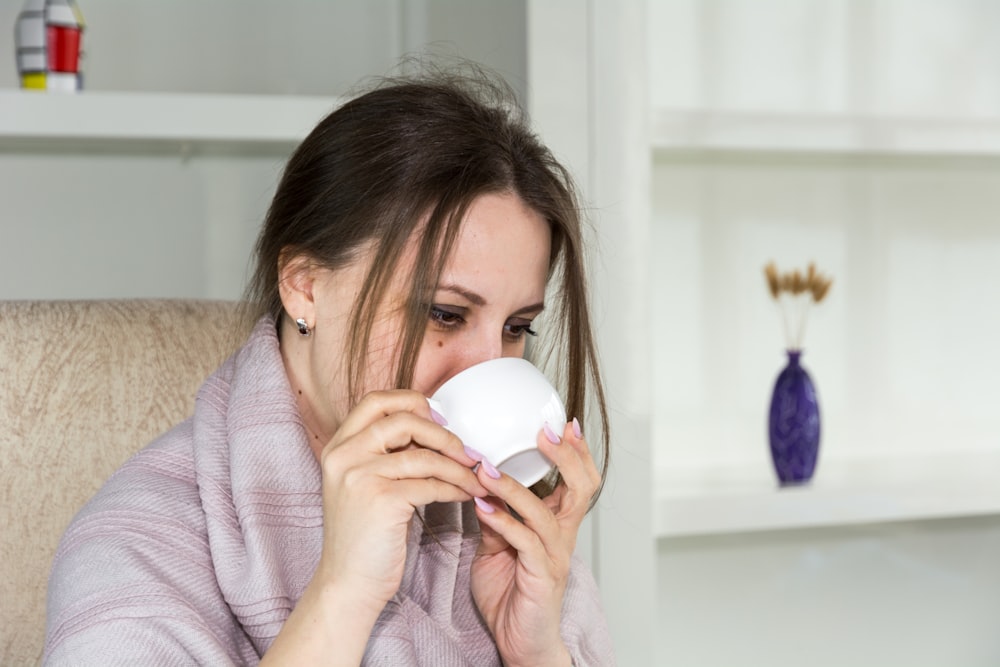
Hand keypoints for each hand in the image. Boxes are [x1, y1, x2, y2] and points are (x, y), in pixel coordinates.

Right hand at [315, 389, 486, 611]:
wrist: (348, 584)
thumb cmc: (363, 536)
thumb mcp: (362, 483)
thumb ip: (384, 453)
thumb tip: (433, 427)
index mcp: (338, 446)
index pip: (377, 401)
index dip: (413, 402)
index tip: (439, 420)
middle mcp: (344, 455)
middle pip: (404, 420)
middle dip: (443, 434)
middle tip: (466, 452)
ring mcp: (360, 476)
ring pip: (424, 455)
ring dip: (458, 467)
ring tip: (475, 478)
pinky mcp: (382, 500)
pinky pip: (431, 483)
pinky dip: (455, 488)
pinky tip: (464, 495)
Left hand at [470, 419, 599, 666]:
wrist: (518, 642)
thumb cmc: (511, 594)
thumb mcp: (498, 545)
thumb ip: (495, 516)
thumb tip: (478, 485)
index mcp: (556, 524)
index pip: (577, 480)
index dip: (574, 451)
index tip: (560, 423)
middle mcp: (562, 536)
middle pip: (582, 488)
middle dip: (566, 456)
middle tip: (543, 433)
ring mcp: (555, 556)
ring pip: (545, 512)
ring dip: (515, 488)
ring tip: (486, 471)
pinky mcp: (542, 577)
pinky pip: (526, 543)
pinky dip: (504, 522)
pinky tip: (483, 508)